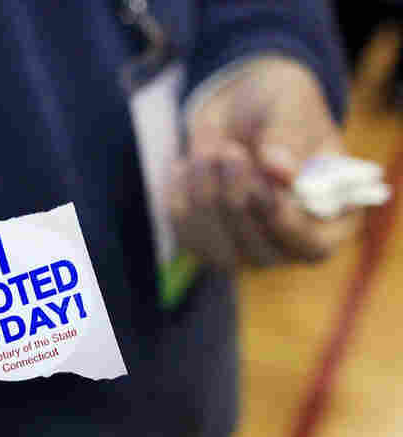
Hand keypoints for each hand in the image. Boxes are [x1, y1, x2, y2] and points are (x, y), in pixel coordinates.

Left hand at [168, 57, 362, 269]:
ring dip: (206, 197)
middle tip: (230, 151)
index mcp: (333, 215)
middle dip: (238, 200)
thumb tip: (280, 171)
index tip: (265, 185)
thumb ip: (288, 136)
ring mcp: (248, 250)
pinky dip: (180, 197)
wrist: (237, 109)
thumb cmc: (277, 107)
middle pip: (262, 254)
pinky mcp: (208, 243)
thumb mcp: (290, 105)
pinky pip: (186, 236)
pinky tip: (187, 166)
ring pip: (219, 252)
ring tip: (210, 151)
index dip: (286, 223)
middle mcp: (292, 243)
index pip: (314, 247)